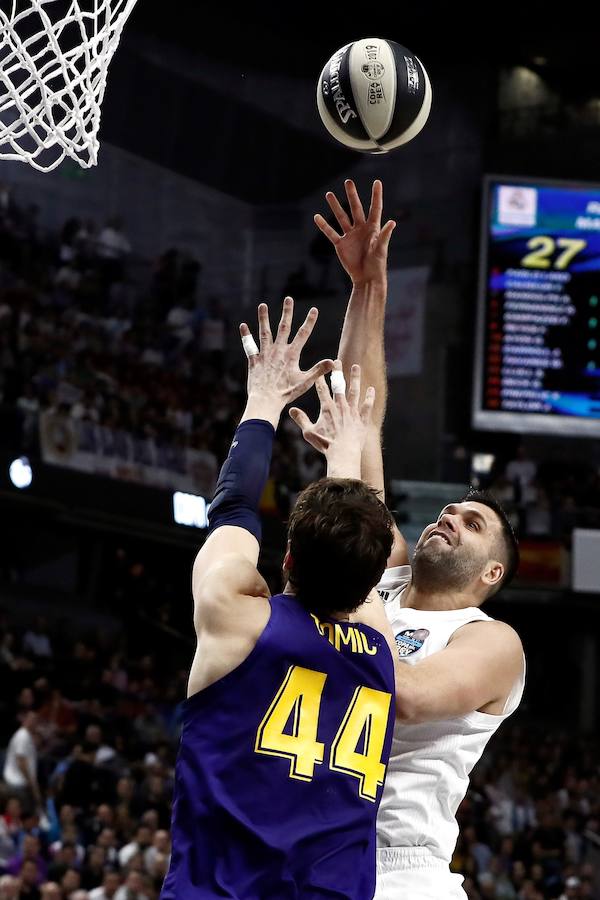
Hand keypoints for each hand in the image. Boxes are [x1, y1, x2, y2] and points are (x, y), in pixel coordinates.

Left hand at [240, 297, 333, 426]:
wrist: (266, 400)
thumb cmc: (286, 393)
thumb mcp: (305, 382)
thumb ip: (319, 370)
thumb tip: (334, 362)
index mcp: (292, 354)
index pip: (303, 334)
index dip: (310, 321)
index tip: (314, 309)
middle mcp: (278, 350)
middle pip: (284, 327)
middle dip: (287, 312)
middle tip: (288, 299)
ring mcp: (265, 354)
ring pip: (265, 332)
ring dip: (264, 318)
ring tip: (262, 305)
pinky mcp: (254, 360)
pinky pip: (249, 346)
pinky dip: (246, 336)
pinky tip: (243, 325)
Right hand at [289, 361, 374, 478]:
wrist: (343, 454)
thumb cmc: (325, 444)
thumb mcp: (309, 432)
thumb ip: (301, 419)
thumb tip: (291, 410)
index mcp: (326, 408)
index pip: (322, 389)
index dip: (320, 378)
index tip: (320, 370)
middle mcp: (340, 406)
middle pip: (339, 385)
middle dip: (337, 372)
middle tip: (337, 361)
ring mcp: (352, 411)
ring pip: (354, 391)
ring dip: (355, 378)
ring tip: (356, 366)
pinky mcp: (362, 419)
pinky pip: (367, 405)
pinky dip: (369, 397)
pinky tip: (370, 388)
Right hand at [314, 180, 394, 286]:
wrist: (366, 278)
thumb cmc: (377, 264)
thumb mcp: (381, 249)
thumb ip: (385, 235)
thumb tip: (392, 222)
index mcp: (373, 228)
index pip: (375, 208)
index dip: (376, 195)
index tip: (377, 182)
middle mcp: (361, 229)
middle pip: (356, 208)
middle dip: (352, 195)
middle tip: (348, 182)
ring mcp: (350, 236)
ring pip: (341, 217)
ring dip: (335, 206)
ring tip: (329, 194)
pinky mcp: (341, 244)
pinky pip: (331, 233)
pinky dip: (324, 226)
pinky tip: (317, 217)